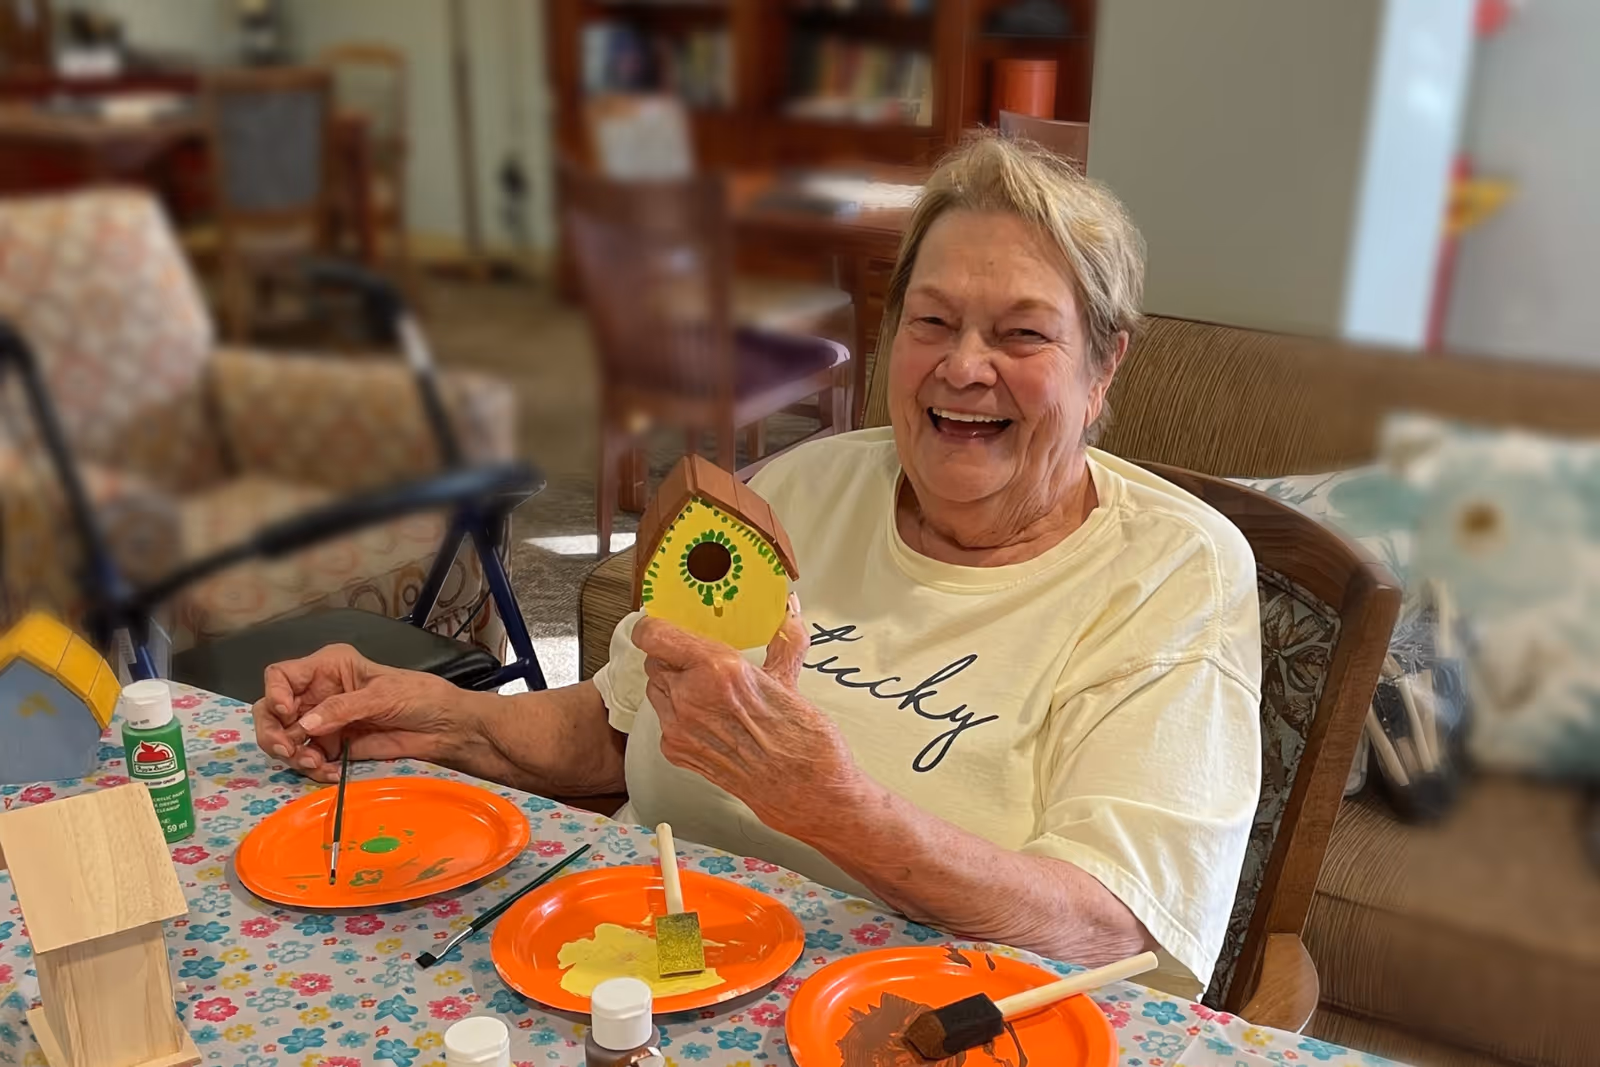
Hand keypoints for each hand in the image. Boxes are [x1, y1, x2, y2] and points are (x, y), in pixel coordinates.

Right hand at [251, 644, 477, 782]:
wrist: (445, 728)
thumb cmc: (419, 697)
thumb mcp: (382, 695)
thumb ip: (343, 708)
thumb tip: (304, 726)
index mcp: (329, 667)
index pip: (280, 676)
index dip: (276, 695)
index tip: (289, 715)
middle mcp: (319, 693)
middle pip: (272, 711)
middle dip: (274, 733)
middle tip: (290, 751)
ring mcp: (323, 723)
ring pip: (285, 739)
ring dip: (294, 755)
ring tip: (317, 764)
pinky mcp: (333, 748)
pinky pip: (308, 760)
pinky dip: (313, 769)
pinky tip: (331, 772)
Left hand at [633, 596, 861, 836]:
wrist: (804, 792)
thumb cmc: (801, 742)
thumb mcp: (790, 679)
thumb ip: (784, 639)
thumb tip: (789, 613)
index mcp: (717, 669)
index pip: (654, 635)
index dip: (654, 626)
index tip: (661, 623)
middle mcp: (691, 697)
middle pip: (654, 660)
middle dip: (673, 657)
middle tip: (698, 660)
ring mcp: (680, 728)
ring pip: (656, 690)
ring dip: (673, 685)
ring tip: (706, 692)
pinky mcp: (677, 752)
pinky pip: (664, 721)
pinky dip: (678, 716)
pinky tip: (709, 720)